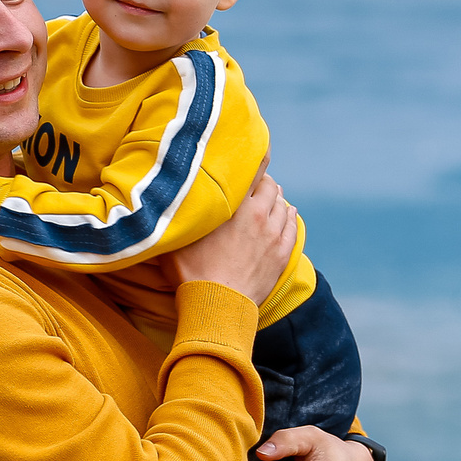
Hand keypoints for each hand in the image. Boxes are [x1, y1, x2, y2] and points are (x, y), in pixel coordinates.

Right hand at [164, 166, 295, 305]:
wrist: (217, 306)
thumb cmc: (192, 273)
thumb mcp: (178, 239)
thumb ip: (180, 216)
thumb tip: (168, 201)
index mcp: (234, 207)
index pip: (252, 174)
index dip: (256, 161)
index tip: (254, 154)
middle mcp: (257, 215)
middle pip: (270, 188)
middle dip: (265, 182)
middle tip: (258, 183)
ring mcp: (272, 236)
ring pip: (282, 206)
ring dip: (277, 199)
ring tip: (272, 196)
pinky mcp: (280, 255)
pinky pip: (292, 228)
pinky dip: (290, 217)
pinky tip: (289, 213)